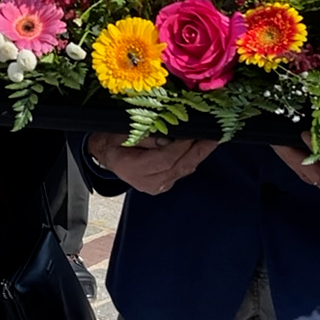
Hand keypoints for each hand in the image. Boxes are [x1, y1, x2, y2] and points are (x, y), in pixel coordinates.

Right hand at [86, 132, 216, 195]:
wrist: (105, 154)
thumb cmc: (113, 139)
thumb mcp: (125, 132)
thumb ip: (148, 137)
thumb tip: (171, 138)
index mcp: (134, 169)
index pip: (164, 159)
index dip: (182, 147)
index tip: (196, 133)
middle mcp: (147, 182)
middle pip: (178, 167)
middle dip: (198, 152)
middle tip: (214, 138)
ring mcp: (155, 186)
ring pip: (182, 170)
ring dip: (198, 156)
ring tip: (212, 141)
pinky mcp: (162, 185)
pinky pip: (180, 172)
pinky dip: (191, 160)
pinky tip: (201, 149)